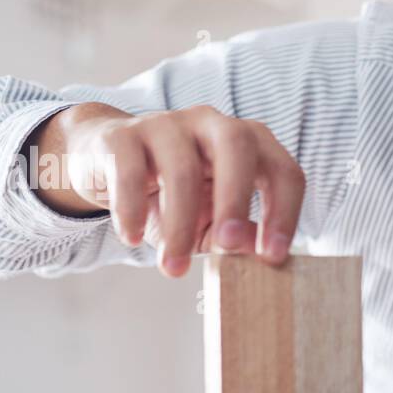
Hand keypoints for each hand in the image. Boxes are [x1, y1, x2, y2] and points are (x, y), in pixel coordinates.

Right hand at [33, 103, 304, 276]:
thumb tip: (256, 253)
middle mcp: (212, 124)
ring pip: (182, 168)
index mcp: (248, 144)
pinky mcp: (122, 136)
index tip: (273, 257)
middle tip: (228, 248)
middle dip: (237, 200)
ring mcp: (167, 124)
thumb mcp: (210, 222)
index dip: (284, 212)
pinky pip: (130, 170)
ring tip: (173, 267)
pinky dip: (131, 208)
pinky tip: (132, 237)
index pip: (282, 170)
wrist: (108, 163)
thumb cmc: (174, 196)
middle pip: (238, 147)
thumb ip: (236, 237)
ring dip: (179, 224)